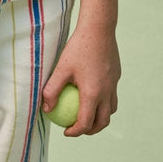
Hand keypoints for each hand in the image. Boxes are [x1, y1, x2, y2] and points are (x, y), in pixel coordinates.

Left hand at [41, 18, 119, 137]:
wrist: (99, 29)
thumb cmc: (77, 48)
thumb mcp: (60, 69)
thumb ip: (52, 91)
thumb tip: (46, 109)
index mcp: (93, 94)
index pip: (86, 123)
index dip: (75, 132)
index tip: (65, 131)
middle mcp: (107, 92)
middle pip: (103, 122)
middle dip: (91, 130)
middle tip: (77, 128)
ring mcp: (114, 84)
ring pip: (110, 110)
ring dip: (100, 117)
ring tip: (87, 115)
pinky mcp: (116, 76)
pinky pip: (111, 95)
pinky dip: (103, 102)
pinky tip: (91, 93)